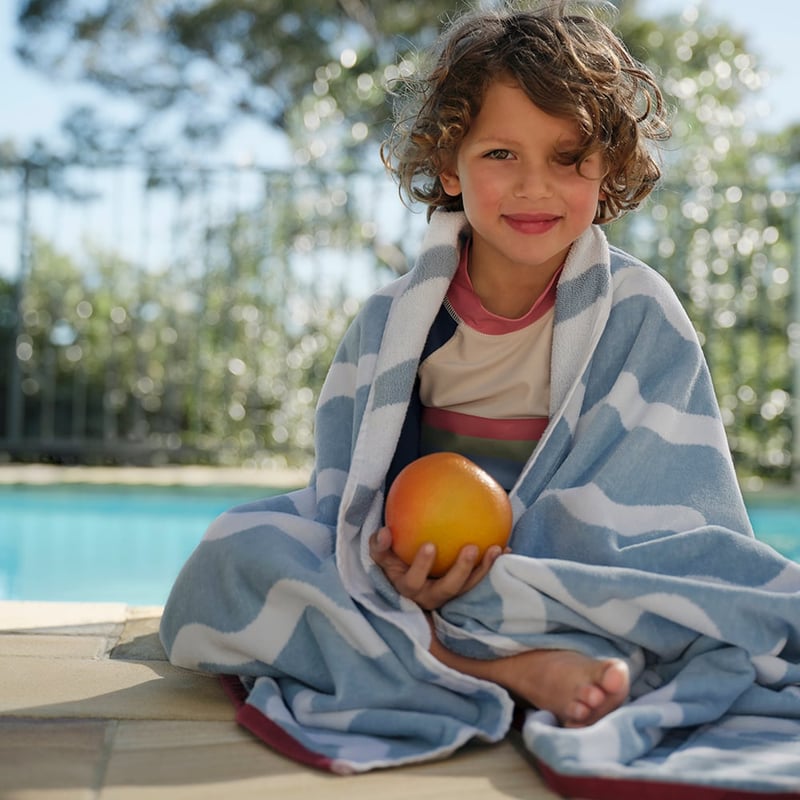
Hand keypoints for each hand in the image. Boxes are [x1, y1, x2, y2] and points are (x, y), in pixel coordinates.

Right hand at [368, 526, 505, 610]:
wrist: (406, 580)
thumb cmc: (393, 562)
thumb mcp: (381, 556)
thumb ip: (379, 545)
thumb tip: (384, 531)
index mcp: (408, 588)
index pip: (414, 580)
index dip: (422, 565)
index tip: (430, 545)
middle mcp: (430, 597)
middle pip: (448, 589)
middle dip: (461, 570)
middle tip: (472, 547)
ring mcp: (448, 596)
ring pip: (468, 587)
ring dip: (484, 569)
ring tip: (497, 548)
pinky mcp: (463, 592)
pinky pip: (480, 580)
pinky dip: (493, 566)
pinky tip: (507, 548)